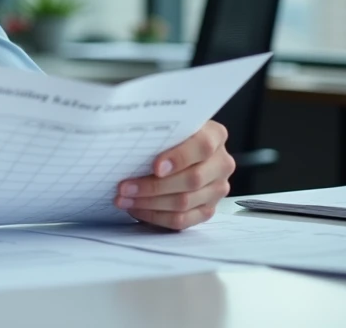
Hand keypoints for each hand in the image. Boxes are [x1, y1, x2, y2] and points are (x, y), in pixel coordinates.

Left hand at [113, 120, 233, 229]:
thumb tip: (129, 138)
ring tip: (124, 199)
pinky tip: (137, 209)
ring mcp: (217, 188)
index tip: (155, 167)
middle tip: (125, 187)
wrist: (178, 150)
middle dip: (153, 186)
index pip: (203, 146)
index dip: (179, 157)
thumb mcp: (167, 125)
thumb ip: (158, 130)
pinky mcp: (208, 209)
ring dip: (149, 203)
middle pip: (192, 179)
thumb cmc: (168, 136)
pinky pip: (183, 220)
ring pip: (184, 202)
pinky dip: (156, 216)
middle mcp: (221, 163)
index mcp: (215, 135)